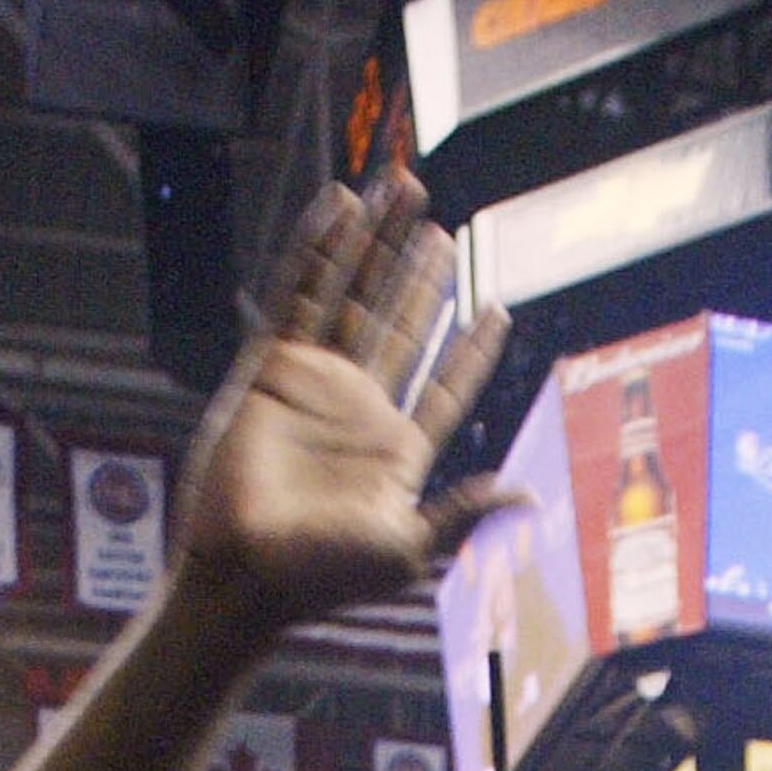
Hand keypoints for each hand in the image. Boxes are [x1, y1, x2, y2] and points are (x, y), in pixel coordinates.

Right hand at [174, 172, 513, 634]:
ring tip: (404, 192)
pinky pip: (299, 292)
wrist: (246, 573)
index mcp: (397, 453)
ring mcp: (313, 383)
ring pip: (353, 295)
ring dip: (378, 245)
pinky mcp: (270, 366)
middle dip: (421, 278)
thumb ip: (463, 513)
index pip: (445, 388)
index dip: (471, 353)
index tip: (497, 309)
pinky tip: (343, 206)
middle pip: (399, 326)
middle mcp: (357, 411)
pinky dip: (320, 248)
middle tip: (443, 230)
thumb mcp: (408, 548)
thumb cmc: (324, 578)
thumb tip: (525, 495)